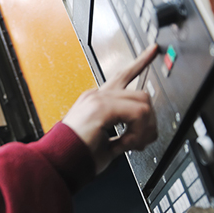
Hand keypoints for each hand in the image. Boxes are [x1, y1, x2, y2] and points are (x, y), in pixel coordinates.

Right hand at [63, 44, 158, 173]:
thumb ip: (123, 134)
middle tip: (142, 141)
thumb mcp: (106, 142)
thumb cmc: (78, 156)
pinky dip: (138, 132)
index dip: (140, 62)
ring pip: (143, 102)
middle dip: (149, 120)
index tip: (152, 50)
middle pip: (141, 94)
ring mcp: (98, 99)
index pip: (122, 77)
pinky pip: (138, 114)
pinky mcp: (101, 107)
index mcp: (96, 101)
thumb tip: (141, 135)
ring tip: (132, 144)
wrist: (61, 162)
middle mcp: (97, 96)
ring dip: (144, 128)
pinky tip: (126, 143)